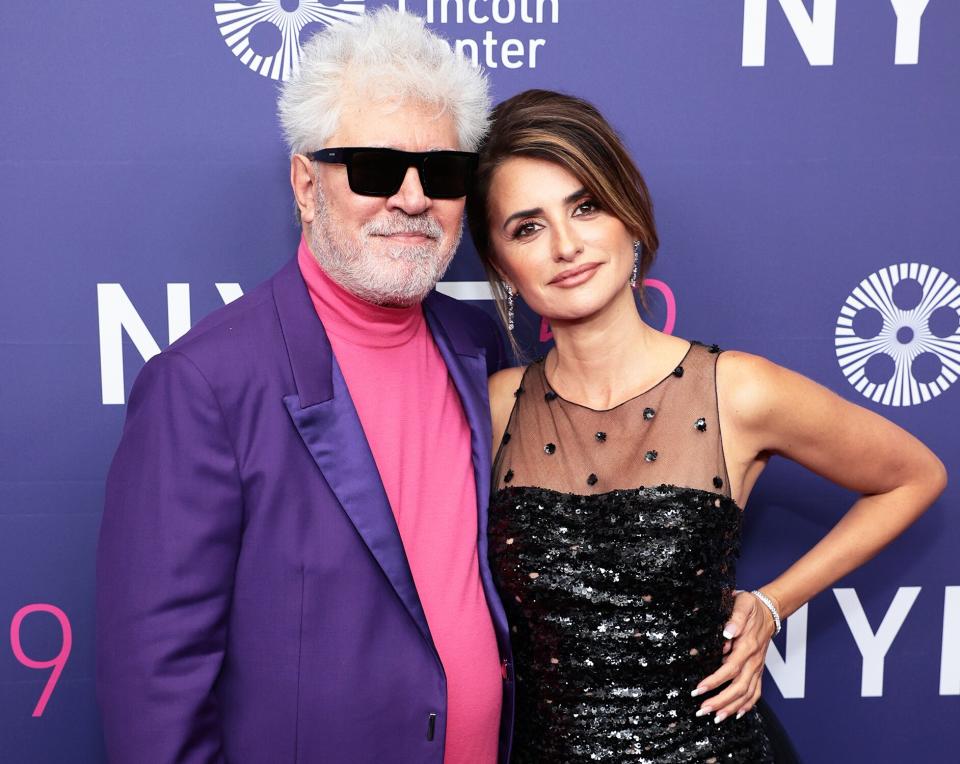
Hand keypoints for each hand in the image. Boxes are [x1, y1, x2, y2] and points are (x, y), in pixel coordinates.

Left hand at [691, 590, 776, 722]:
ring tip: (716, 717)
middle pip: (739, 687)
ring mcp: (757, 667)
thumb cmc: (751, 606)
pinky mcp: (758, 670)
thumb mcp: (742, 604)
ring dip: (731, 707)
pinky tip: (736, 714)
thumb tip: (727, 632)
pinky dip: (747, 705)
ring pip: (747, 694)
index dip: (715, 681)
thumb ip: (735, 618)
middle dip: (720, 701)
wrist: (769, 610)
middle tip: (702, 710)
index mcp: (747, 646)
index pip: (730, 669)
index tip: (699, 690)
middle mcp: (753, 660)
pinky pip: (756, 692)